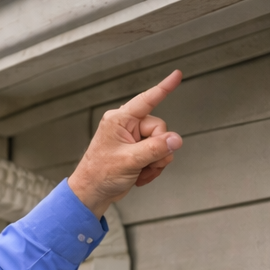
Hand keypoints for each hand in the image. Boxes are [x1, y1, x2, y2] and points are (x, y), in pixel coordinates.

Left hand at [67, 70, 183, 217]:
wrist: (92, 194)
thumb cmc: (98, 175)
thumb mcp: (129, 161)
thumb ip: (155, 149)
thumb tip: (175, 140)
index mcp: (119, 120)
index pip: (146, 100)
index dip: (164, 88)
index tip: (177, 75)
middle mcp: (126, 126)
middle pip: (159, 129)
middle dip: (158, 150)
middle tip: (145, 164)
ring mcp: (132, 139)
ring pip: (162, 144)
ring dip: (156, 161)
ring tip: (140, 171)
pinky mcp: (137, 151)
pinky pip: (158, 154)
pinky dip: (153, 167)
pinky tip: (141, 175)